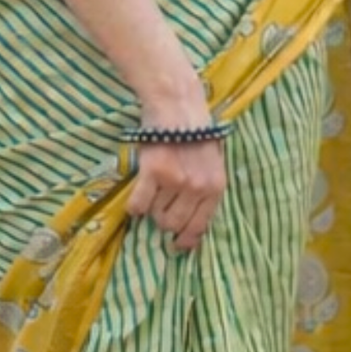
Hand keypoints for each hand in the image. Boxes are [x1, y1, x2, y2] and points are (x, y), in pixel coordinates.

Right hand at [127, 132, 227, 252]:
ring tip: (152, 190)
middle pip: (174, 224)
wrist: (177, 105)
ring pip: (156, 214)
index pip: (200, 226)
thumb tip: (191, 225)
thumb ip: (205, 191)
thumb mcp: (212, 164)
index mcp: (215, 188)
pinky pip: (139, 204)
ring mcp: (176, 181)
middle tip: (160, 207)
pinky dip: (135, 206)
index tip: (178, 246)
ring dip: (151, 208)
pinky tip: (136, 200)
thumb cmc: (195, 133)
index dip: (187, 239)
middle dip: (165, 221)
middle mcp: (198, 188)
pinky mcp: (154, 173)